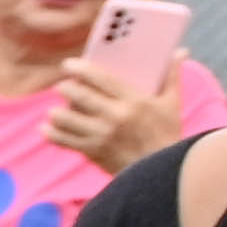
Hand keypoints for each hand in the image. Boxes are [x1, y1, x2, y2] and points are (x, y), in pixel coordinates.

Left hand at [40, 61, 193, 172]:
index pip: (101, 79)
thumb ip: (172, 76)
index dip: (81, 70)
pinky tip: (46, 128)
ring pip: (68, 119)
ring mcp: (102, 135)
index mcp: (134, 101)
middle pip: (80, 97)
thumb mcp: (172, 104)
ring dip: (57, 112)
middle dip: (66, 88)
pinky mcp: (93, 152)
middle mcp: (115, 117)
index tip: (69, 65)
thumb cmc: (167, 135)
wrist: (161, 173)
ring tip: (55, 109)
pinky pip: (65, 141)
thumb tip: (180, 52)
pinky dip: (53, 134)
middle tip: (61, 86)